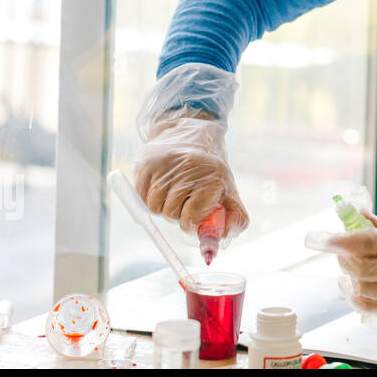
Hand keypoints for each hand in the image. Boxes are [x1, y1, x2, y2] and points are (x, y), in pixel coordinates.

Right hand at [133, 116, 249, 237]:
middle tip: (185, 199)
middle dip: (177, 213)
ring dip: (162, 206)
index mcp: (212, 177)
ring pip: (154, 207)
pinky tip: (162, 184)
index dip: (191, 221)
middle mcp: (188, 168)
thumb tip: (221, 241)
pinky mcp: (146, 162)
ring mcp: (165, 164)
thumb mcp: (229, 191)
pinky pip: (141, 196)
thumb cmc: (210, 171)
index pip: (193, 216)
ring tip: (174, 190)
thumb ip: (235, 219)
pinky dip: (149, 197)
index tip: (194, 216)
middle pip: (171, 214)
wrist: (192, 134)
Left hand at [304, 220, 376, 326]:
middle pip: (357, 267)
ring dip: (346, 276)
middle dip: (341, 257)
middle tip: (338, 247)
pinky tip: (350, 286)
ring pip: (359, 289)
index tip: (315, 237)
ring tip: (346, 267)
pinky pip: (366, 309)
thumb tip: (354, 214)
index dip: (336, 240)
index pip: (363, 242)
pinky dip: (353, 298)